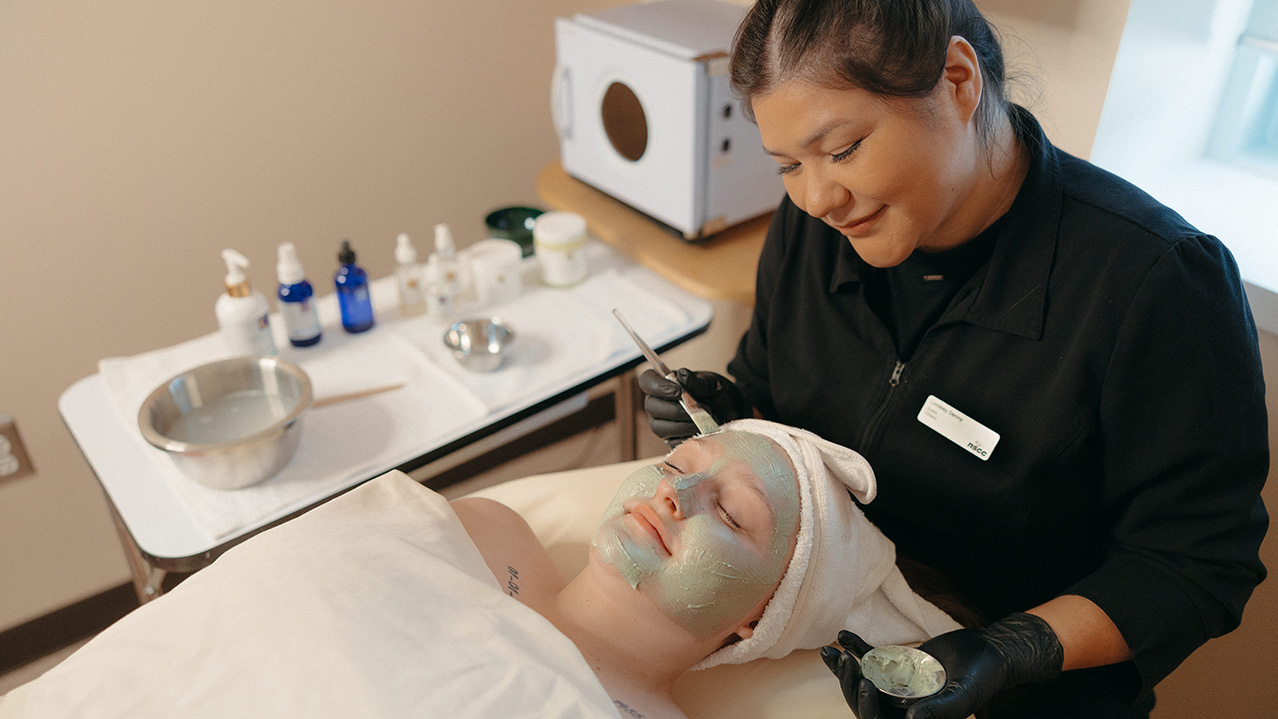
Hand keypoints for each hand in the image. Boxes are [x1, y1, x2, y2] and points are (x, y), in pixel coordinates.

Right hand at [637, 368, 751, 445]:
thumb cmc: (717, 393)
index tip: (678, 391)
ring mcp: (662, 424)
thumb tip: (683, 375)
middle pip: (651, 407)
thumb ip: (697, 380)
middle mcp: (658, 404)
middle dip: (675, 409)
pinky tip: (703, 431)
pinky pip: (672, 442)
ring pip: (660, 428)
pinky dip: (688, 437)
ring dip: (683, 425)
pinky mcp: (672, 440)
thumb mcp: (712, 383)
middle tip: (699, 408)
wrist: (732, 411)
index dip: (658, 386)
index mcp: (663, 384)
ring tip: (705, 420)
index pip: (647, 381)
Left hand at [824, 614, 1064, 718]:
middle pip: (866, 700)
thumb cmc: (983, 678)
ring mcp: (898, 684)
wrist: (990, 653)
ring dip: (844, 666)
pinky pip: (871, 658)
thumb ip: (940, 710)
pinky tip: (843, 635)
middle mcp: (902, 706)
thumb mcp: (964, 694)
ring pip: (863, 679)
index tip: (865, 683)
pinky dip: (856, 647)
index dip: (866, 706)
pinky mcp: (898, 664)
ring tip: (829, 650)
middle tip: (841, 661)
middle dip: (849, 683)